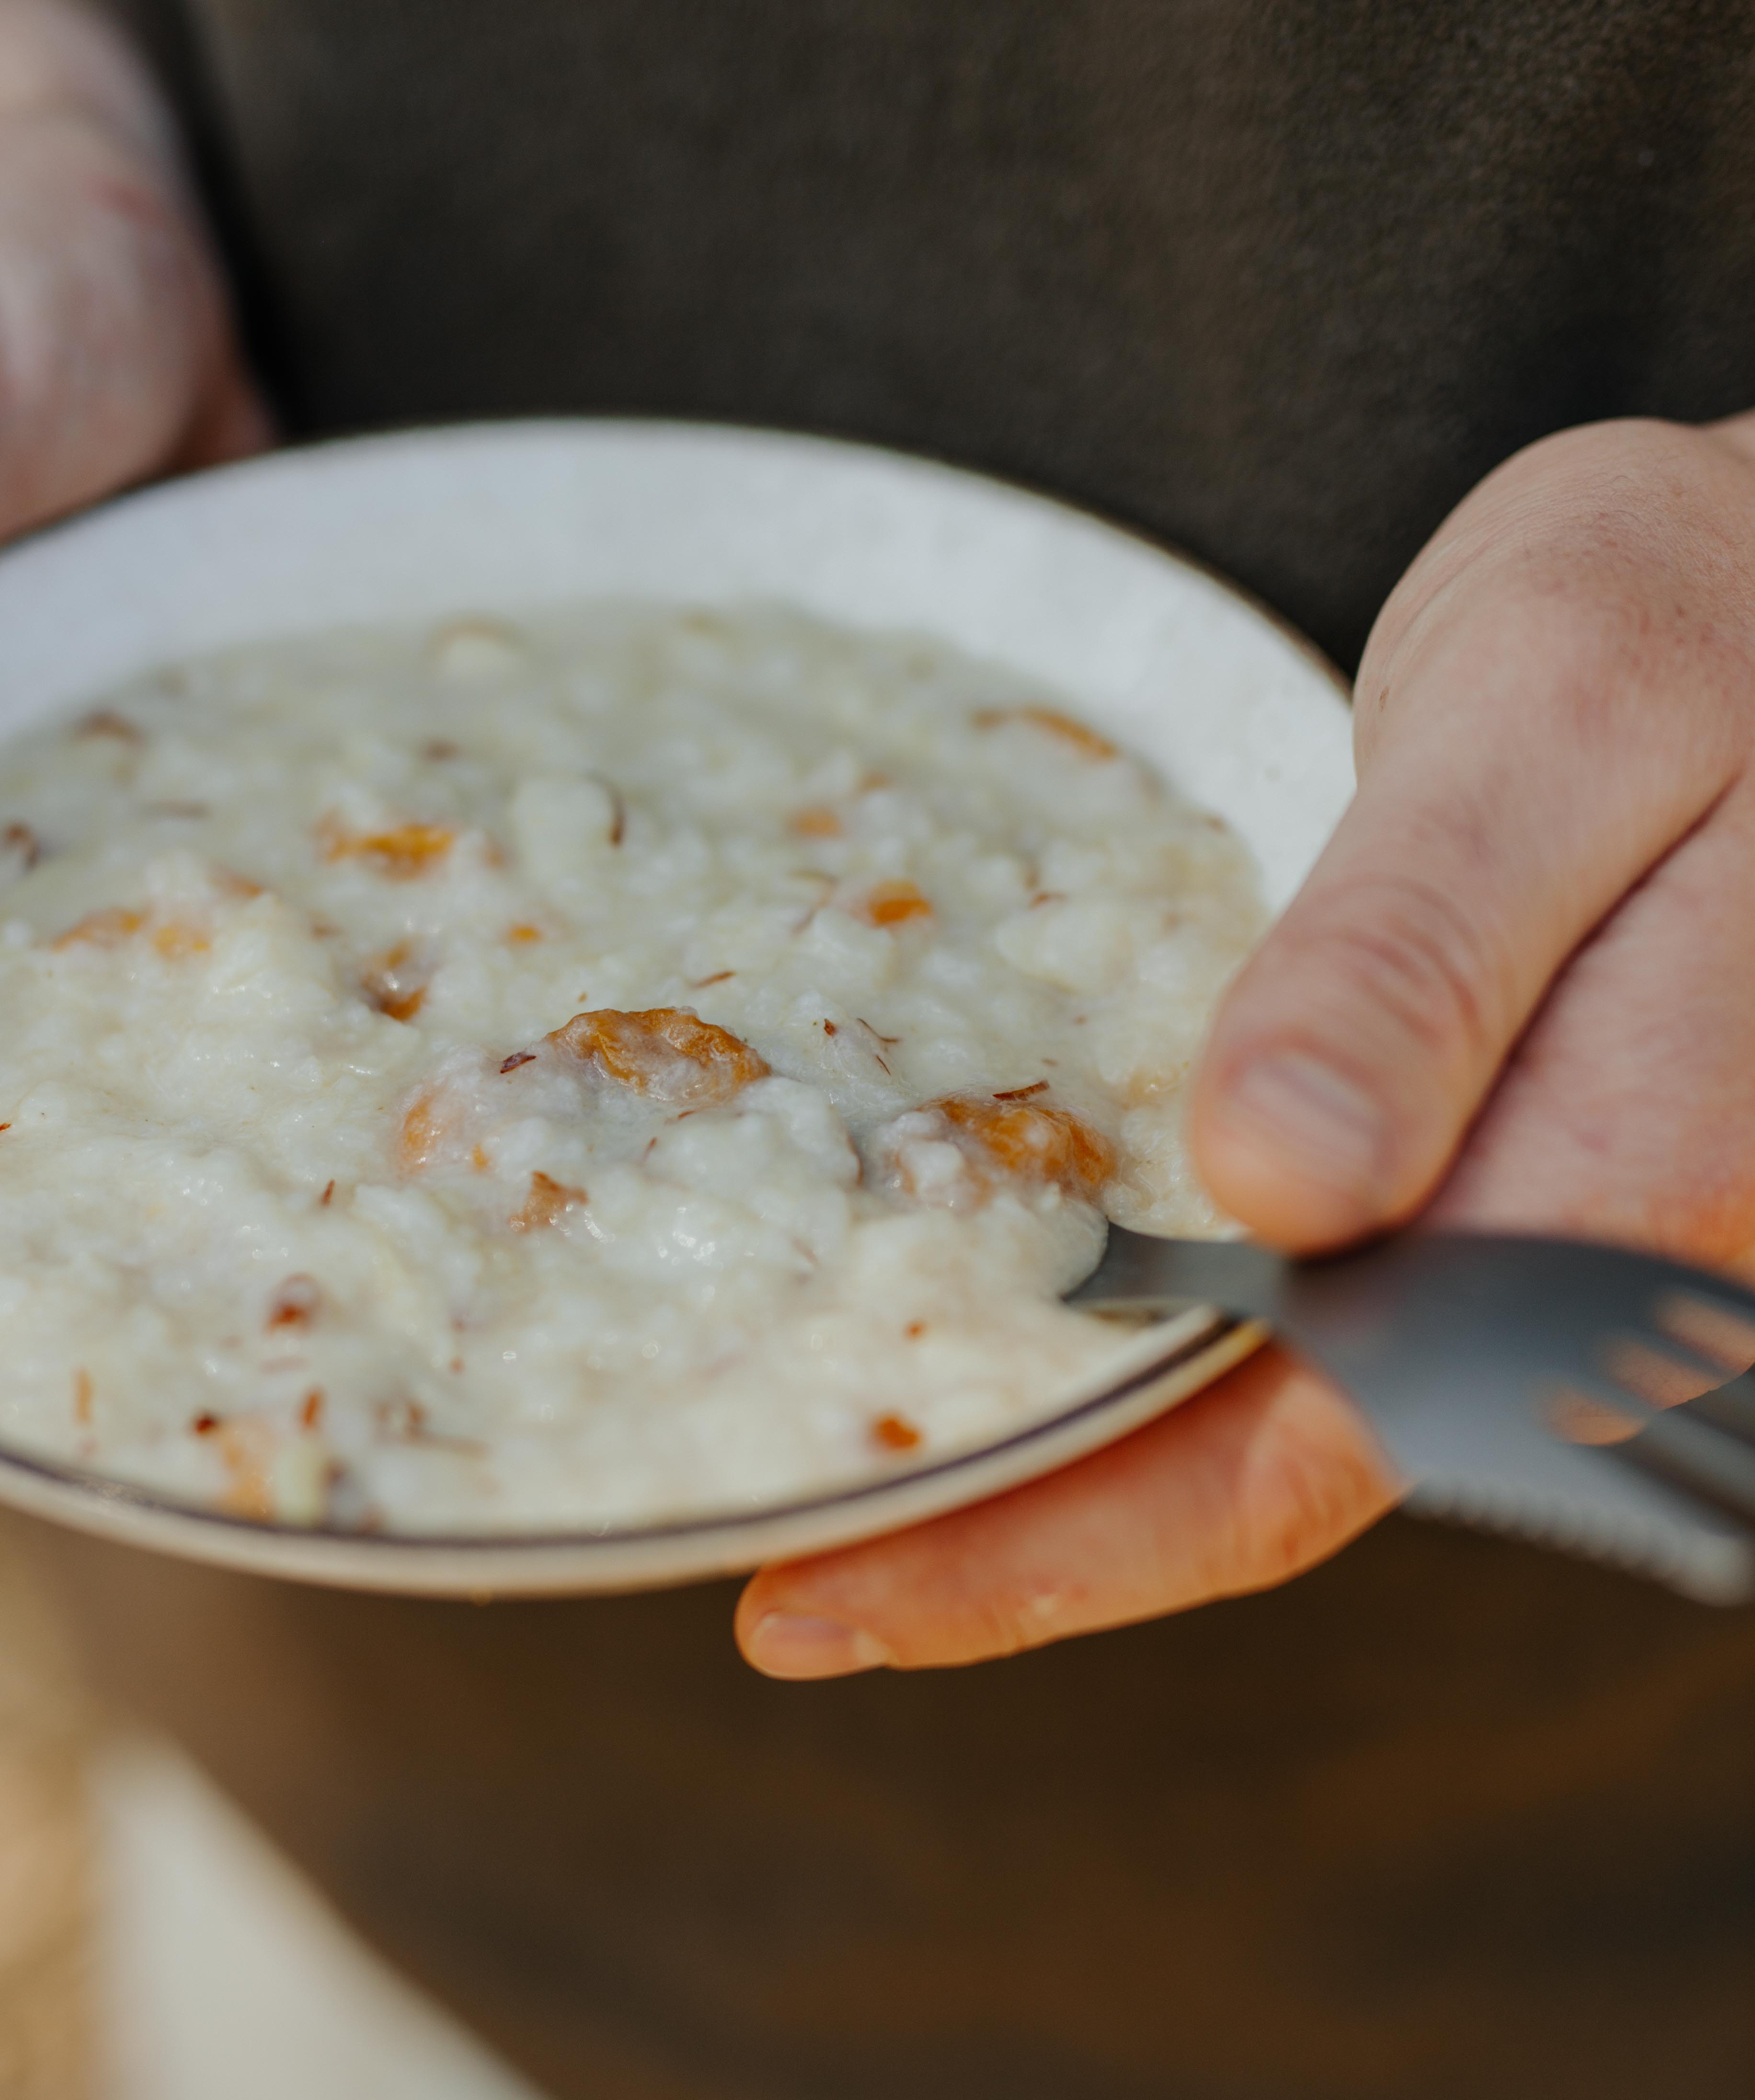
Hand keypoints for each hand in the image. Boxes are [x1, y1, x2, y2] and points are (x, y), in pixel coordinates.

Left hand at [739, 413, 1754, 1676]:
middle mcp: (1581, 1259)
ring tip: (853, 1489)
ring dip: (1060, 1465)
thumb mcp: (1554, 722)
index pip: (1305, 1443)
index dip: (1061, 1537)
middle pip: (1266, 1469)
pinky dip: (1132, 1345)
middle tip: (791, 1584)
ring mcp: (1527, 1227)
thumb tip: (1281, 1180)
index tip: (835, 1594)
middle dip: (1020, 1540)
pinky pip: (1299, 1305)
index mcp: (1619, 1173)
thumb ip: (1424, 954)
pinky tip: (1005, 1330)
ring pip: (1275, 1410)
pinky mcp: (1474, 1169)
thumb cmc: (1690, 614)